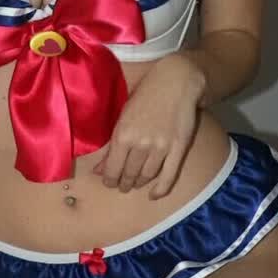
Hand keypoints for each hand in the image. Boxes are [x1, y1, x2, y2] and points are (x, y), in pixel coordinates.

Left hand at [87, 56, 205, 197]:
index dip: (109, 180)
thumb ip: (112, 144)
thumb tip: (99, 170)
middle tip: (122, 185)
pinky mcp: (178, 148)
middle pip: (129, 175)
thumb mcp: (123, 115)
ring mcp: (161, 147)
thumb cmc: (145, 94)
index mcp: (122, 134)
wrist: (176, 81)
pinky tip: (153, 195)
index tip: (109, 182)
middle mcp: (140, 144)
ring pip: (147, 176)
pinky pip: (169, 176)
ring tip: (135, 184)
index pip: (112, 169)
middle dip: (124, 183)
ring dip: (139, 184)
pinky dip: (161, 189)